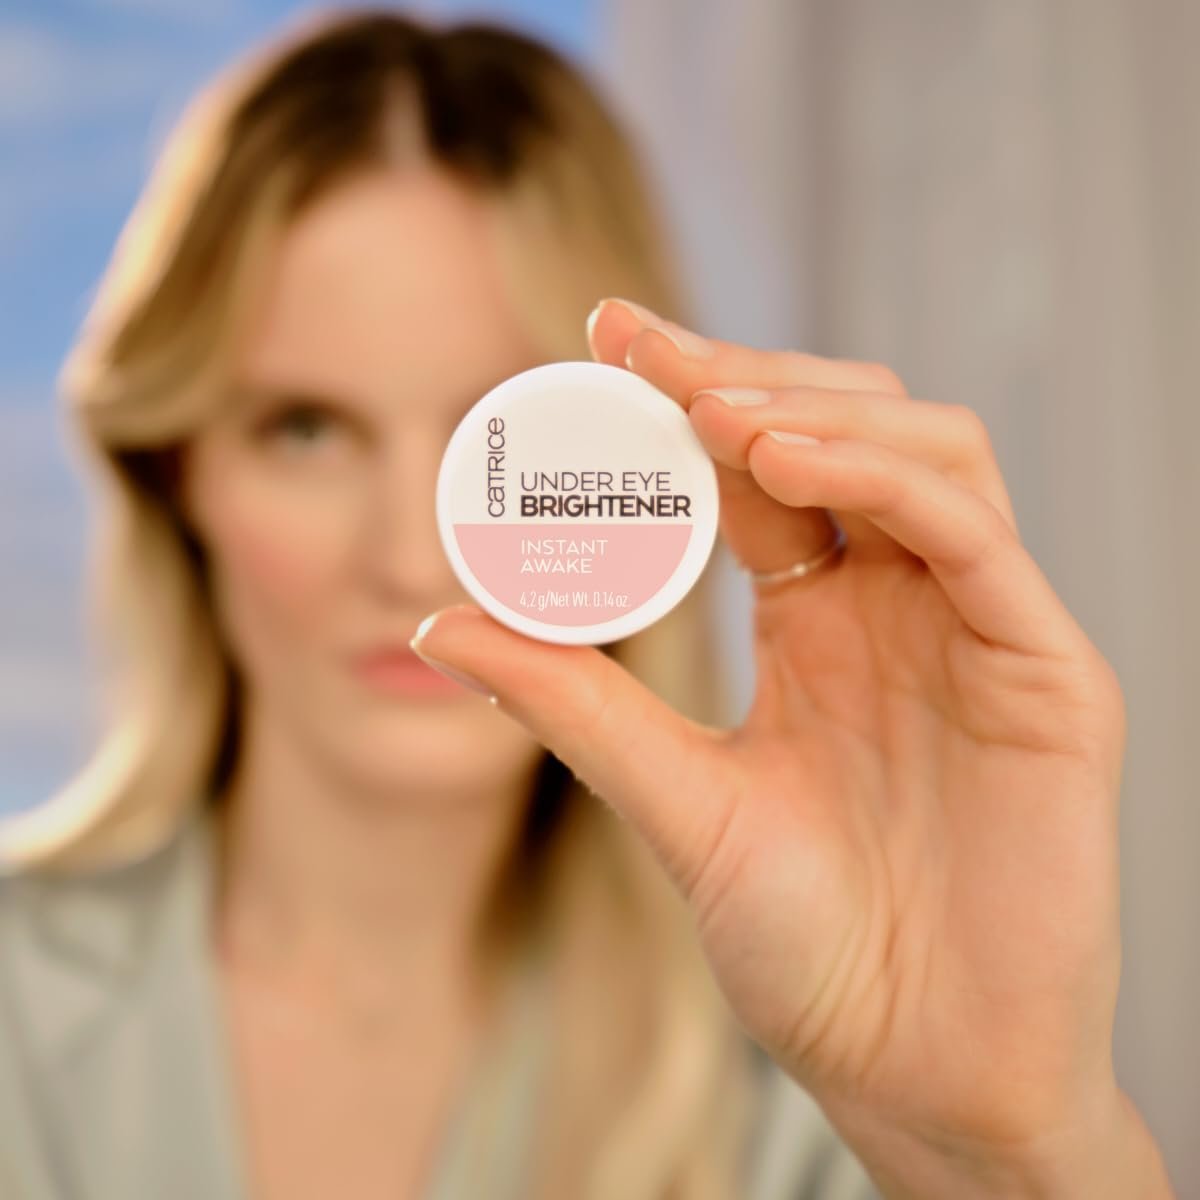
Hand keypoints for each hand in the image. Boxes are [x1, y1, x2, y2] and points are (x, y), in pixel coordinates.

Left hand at [411, 299, 1172, 1197]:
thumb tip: (439, 626)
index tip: (601, 337)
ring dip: (817, 406)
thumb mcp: (679, 805)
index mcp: (820, 624)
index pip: (758, 470)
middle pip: (844, 427)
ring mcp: (978, 628)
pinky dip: (888, 479)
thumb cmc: (813, 951)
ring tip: (709, 408)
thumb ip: (575, 709)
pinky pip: (978, 536)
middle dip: (745, 372)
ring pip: (927, 448)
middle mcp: (899, 606)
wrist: (919, 1073)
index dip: (686, 395)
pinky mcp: (1048, 671)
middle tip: (641, 348)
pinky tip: (789, 464)